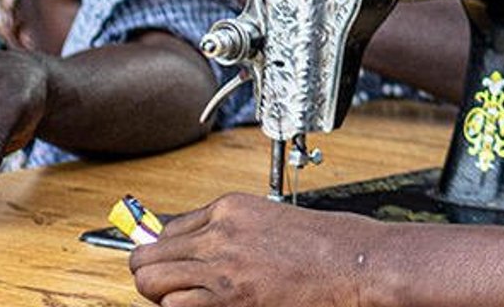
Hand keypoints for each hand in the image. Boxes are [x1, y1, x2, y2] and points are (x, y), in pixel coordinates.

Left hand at [131, 192, 382, 306]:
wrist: (356, 263)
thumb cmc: (329, 243)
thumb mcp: (273, 219)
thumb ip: (233, 229)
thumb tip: (202, 248)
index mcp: (230, 207)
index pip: (168, 229)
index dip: (169, 251)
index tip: (174, 263)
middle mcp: (219, 233)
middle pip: (148, 255)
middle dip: (153, 272)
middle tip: (170, 285)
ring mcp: (221, 266)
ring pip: (151, 280)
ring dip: (160, 294)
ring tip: (185, 299)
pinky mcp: (228, 298)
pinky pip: (174, 306)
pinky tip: (203, 306)